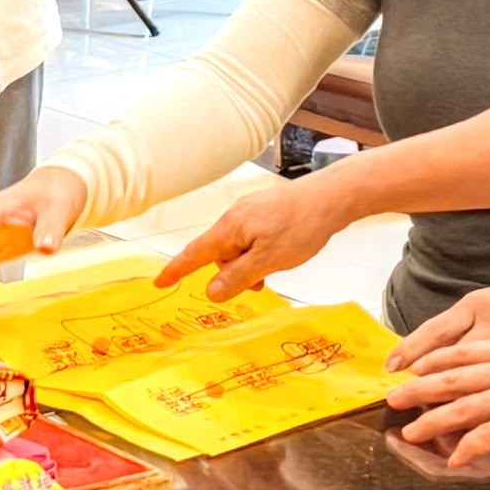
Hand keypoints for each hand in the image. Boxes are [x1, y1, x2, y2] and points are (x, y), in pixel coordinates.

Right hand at [155, 171, 360, 301]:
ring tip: (275, 267)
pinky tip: (278, 253)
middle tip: (259, 284)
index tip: (160, 282)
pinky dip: (257, 253)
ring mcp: (250, 212)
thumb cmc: (301, 225)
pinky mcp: (264, 212)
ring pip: (238, 247)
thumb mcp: (268, 260)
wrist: (330, 198)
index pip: (195, 254)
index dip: (176, 270)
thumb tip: (211, 292)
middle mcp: (235, 217)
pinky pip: (251, 238)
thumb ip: (238, 277)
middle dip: (232, 273)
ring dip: (249, 264)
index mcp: (230, 228)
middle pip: (219, 254)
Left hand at [385, 337, 489, 469]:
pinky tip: (453, 458)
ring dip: (432, 421)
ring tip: (410, 432)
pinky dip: (468, 448)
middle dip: (419, 390)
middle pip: (452, 378)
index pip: (463, 352)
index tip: (413, 367)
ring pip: (463, 408)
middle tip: (394, 398)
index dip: (434, 361)